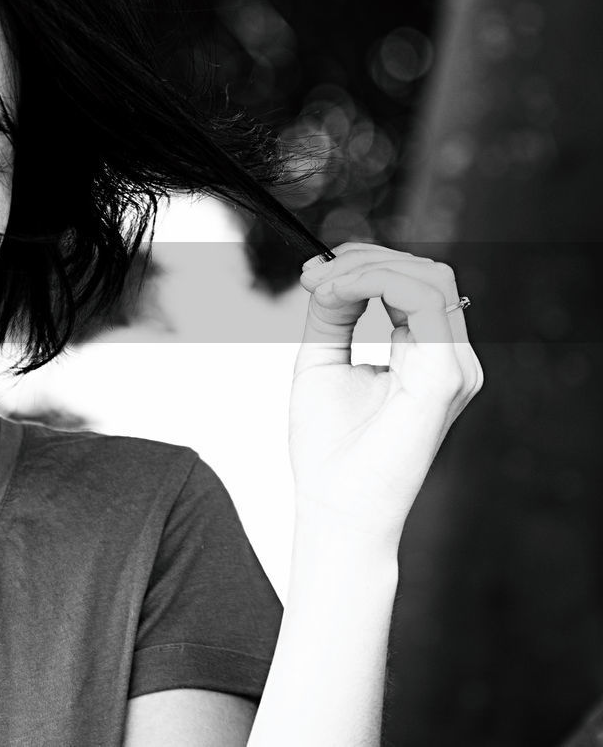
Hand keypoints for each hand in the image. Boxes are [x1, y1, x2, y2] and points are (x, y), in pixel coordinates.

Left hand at [290, 242, 483, 539]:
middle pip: (426, 272)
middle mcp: (450, 359)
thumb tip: (329, 273)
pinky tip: (332, 296)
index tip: (311, 272)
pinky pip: (421, 302)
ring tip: (318, 286)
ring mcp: (455, 367)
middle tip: (311, 274)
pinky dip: (373, 284)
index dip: (363, 264)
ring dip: (364, 268)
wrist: (335, 508)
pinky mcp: (446, 377)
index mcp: (426, 356)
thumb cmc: (329, 449)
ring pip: (429, 278)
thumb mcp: (323, 362)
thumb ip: (332, 314)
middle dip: (362, 259)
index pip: (413, 284)